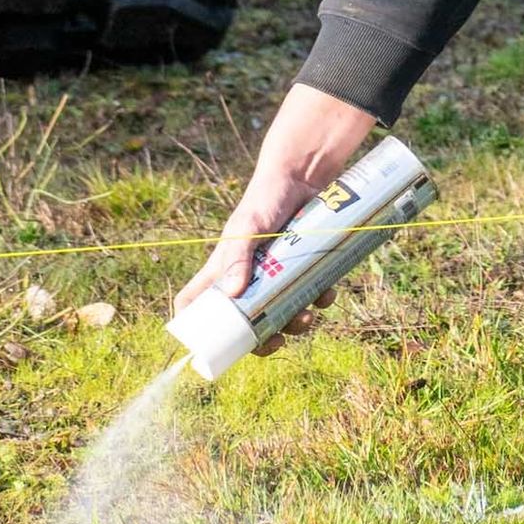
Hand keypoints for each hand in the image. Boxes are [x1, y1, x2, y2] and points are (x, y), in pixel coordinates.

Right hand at [173, 171, 334, 354]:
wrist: (303, 178)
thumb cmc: (265, 200)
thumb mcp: (248, 228)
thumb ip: (238, 256)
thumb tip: (234, 294)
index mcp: (223, 271)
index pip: (196, 302)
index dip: (196, 327)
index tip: (210, 344)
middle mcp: (248, 277)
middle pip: (246, 320)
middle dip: (262, 336)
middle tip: (277, 341)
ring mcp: (277, 273)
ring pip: (282, 311)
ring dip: (295, 322)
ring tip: (307, 318)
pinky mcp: (304, 266)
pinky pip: (311, 292)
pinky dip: (320, 299)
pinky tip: (327, 294)